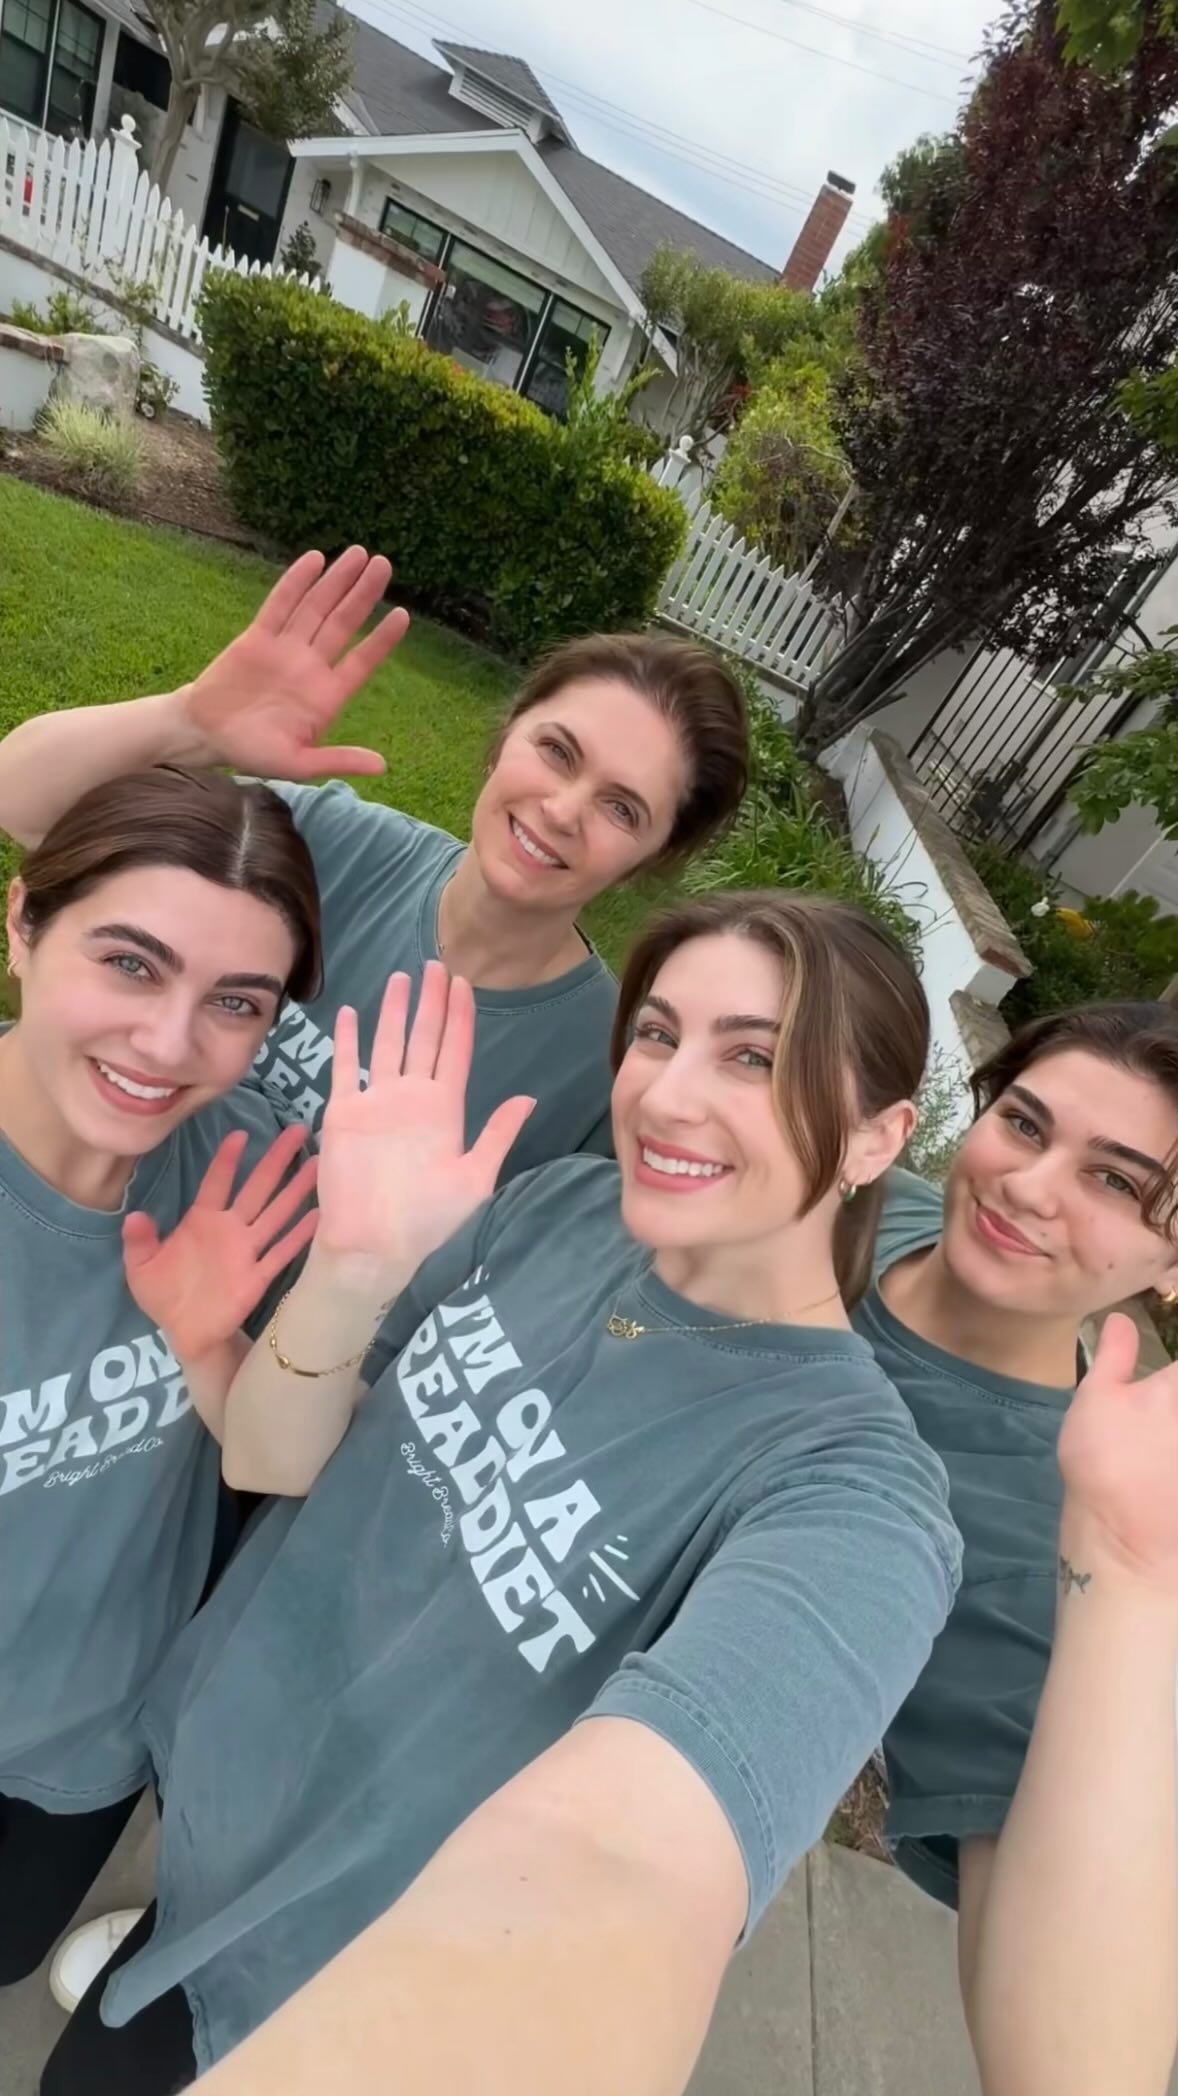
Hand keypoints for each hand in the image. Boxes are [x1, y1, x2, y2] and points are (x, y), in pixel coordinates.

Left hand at [123, 1124, 318, 1360]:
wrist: (185, 1333)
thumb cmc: (164, 1295)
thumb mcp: (141, 1267)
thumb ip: (140, 1241)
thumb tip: (135, 1217)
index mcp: (201, 1221)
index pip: (217, 1182)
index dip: (227, 1159)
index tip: (240, 1134)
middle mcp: (229, 1229)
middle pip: (257, 1188)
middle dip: (276, 1159)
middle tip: (297, 1131)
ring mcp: (247, 1251)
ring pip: (276, 1213)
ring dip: (296, 1189)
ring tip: (317, 1165)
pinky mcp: (257, 1276)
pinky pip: (281, 1252)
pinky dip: (299, 1235)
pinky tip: (318, 1216)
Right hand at [181, 548, 409, 779]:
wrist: (204, 734)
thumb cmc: (252, 753)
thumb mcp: (297, 764)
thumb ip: (337, 760)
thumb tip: (382, 767)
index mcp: (325, 696)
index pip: (361, 662)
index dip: (381, 640)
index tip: (402, 615)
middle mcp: (309, 666)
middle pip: (342, 623)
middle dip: (363, 594)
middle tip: (384, 563)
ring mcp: (285, 648)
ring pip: (316, 607)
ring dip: (337, 581)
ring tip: (359, 554)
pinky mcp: (258, 637)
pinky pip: (280, 605)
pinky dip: (297, 583)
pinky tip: (315, 560)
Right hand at [315, 962, 533, 1283]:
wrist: (375, 1248)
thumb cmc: (429, 1222)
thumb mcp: (475, 1179)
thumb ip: (497, 1135)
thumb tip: (527, 1098)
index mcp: (445, 1110)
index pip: (455, 1052)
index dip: (460, 1018)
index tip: (464, 985)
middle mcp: (412, 1099)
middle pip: (424, 1039)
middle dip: (431, 1002)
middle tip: (436, 964)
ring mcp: (377, 1103)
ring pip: (387, 1044)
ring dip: (393, 1012)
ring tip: (400, 977)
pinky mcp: (344, 1113)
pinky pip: (344, 1068)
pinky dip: (345, 1041)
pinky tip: (347, 1013)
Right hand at [1059, 1311, 1177, 1594]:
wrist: (1126, 1541)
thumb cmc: (1105, 1461)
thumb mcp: (1097, 1399)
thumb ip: (1115, 1355)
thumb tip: (1120, 1318)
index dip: (1170, 1371)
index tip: (1165, 1357)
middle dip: (1171, 1390)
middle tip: (1160, 1398)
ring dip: (1170, 1427)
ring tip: (1161, 1432)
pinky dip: (1174, 1450)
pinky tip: (1165, 1460)